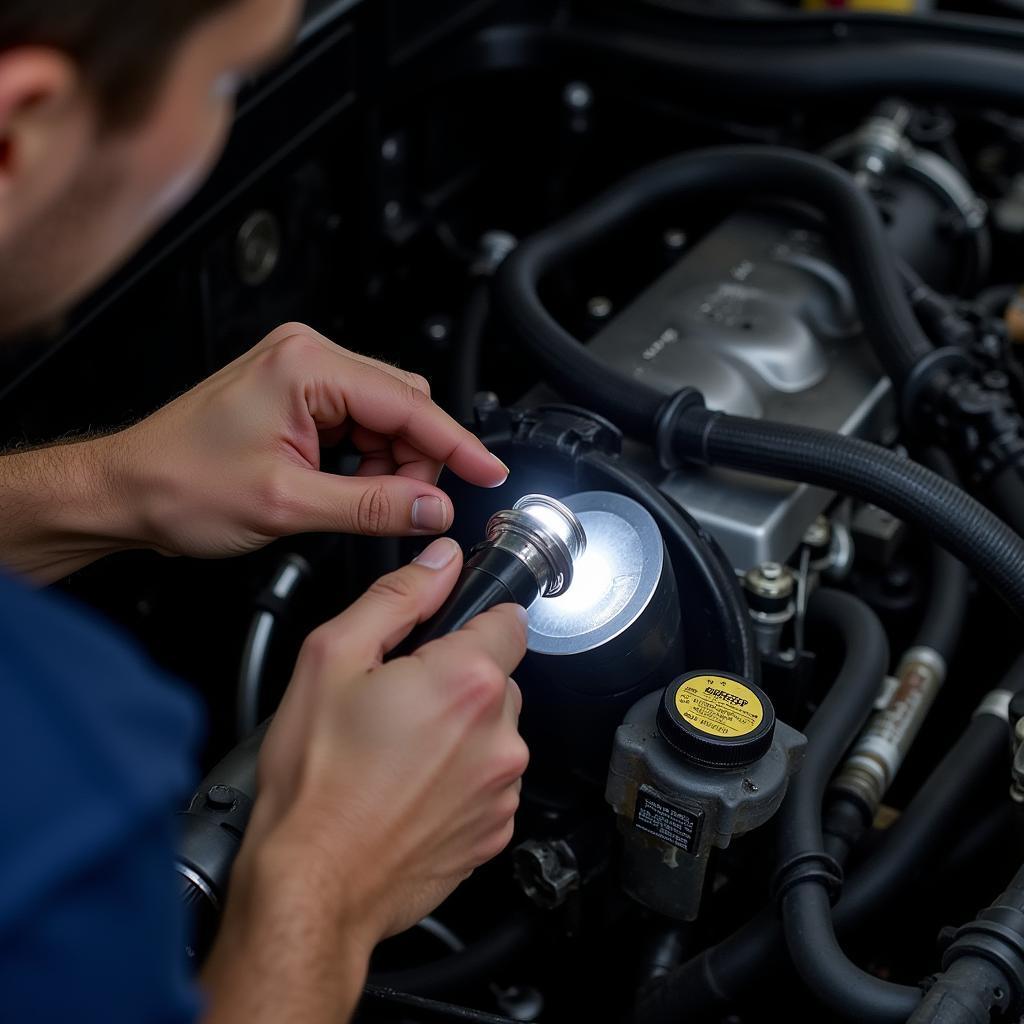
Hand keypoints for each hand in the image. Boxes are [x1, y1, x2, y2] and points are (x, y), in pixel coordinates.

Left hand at [121, 322, 507, 558]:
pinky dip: (367, 460)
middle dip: (416, 459)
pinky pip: (358, 423)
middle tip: (408, 508)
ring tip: (362, 502)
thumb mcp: (287, 504)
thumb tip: (433, 507)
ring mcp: (300, 373)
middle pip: (402, 405)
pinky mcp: (296, 395)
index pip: (408, 405)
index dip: (455, 445)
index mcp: (306, 367)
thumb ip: (373, 505)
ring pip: (384, 417)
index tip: (487, 472)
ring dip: (391, 463)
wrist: (124, 491)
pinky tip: (348, 487)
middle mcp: (306, 357)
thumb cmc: (178, 485)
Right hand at [201, 538, 528, 1022]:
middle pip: (499, 678)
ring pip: (494, 732)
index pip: (509, 619)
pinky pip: (489, 782)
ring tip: (397, 753)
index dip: (472, 620)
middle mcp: (500, 736)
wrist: (314, 884)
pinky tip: (409, 789)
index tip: (443, 636)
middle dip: (458, 680)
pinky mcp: (495, 830)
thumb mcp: (333, 657)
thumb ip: (398, 597)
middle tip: (397, 702)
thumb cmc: (315, 780)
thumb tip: (439, 561)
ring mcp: (502, 788)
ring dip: (460, 732)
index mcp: (468, 682)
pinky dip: (460, 779)